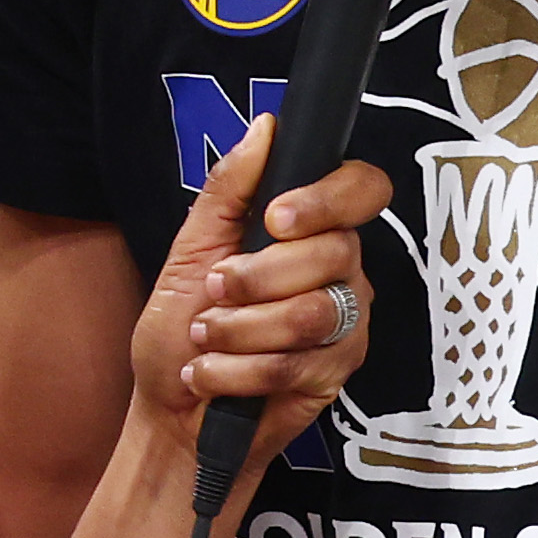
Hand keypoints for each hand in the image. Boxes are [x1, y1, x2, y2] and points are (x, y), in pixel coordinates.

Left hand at [131, 122, 388, 492]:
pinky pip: (300, 362)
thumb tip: (267, 126)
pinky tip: (214, 373)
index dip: (328, 200)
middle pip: (332, 254)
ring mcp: (346, 324)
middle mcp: (340, 273)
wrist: (174, 410)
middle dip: (256, 277)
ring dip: (241, 329)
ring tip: (207, 339)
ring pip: (314, 312)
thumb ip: (231, 190)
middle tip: (215, 294)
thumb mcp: (190, 248)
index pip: (363, 190)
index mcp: (310, 234)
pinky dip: (240, 370)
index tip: (276, 220)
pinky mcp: (339, 373)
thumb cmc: (180, 331)